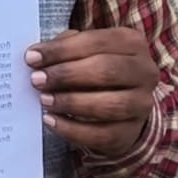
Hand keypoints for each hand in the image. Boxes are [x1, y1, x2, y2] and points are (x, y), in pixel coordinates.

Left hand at [25, 29, 158, 156]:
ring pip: (107, 105)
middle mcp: (145, 72)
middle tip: (37, 80)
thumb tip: (37, 55)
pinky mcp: (131, 132)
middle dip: (66, 75)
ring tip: (44, 100)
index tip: (32, 57)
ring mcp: (142, 104)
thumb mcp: (87, 51)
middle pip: (105, 71)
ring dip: (71, 102)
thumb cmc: (98, 70)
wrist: (124, 104)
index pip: (96, 42)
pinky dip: (72, 130)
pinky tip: (51, 121)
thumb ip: (66, 47)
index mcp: (133, 42)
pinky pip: (101, 134)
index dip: (62, 50)